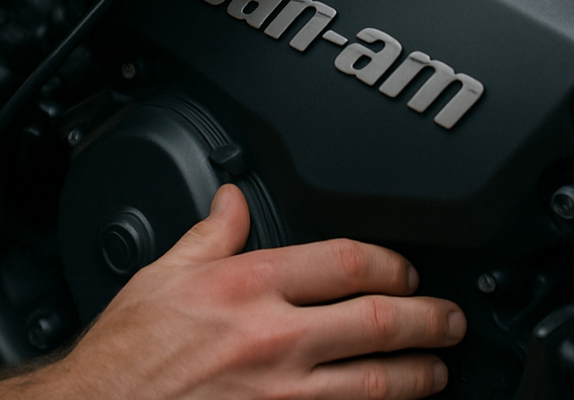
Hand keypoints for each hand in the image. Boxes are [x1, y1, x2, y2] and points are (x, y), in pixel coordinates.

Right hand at [56, 185, 464, 399]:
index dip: (388, 262)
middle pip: (377, 321)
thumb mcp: (163, 273)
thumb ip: (210, 233)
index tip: (401, 267)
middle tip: (447, 317)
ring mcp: (285, 396)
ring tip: (439, 366)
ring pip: (379, 383)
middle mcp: (274, 339)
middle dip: (427, 318)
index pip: (343, 262)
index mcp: (246, 287)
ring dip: (421, 373)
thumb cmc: (129, 352)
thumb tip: (232, 198)